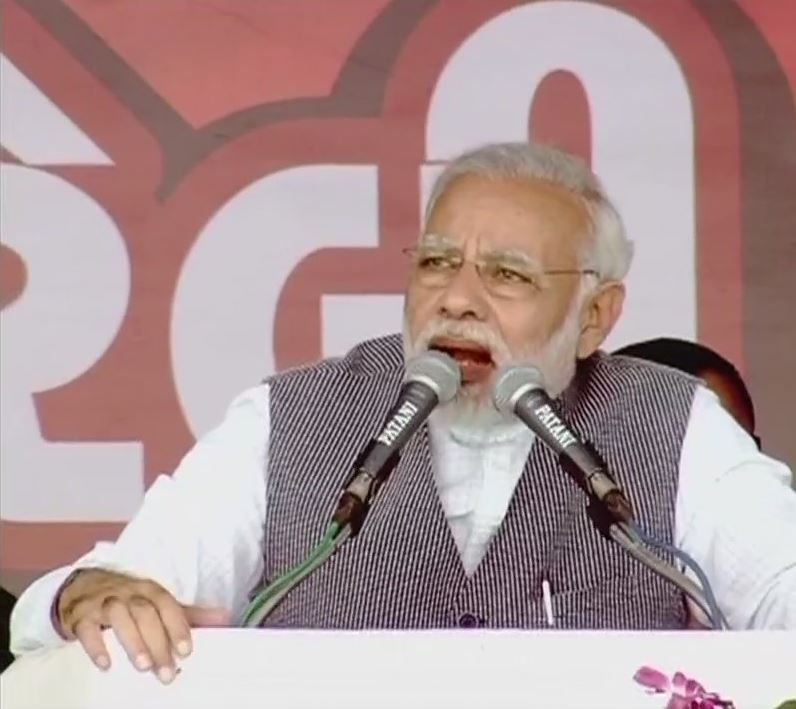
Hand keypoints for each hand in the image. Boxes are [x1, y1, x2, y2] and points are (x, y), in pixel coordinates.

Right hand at [56, 569, 228, 682]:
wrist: (82, 587)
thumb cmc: (128, 598)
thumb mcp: (158, 602)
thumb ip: (189, 613)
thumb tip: (224, 618)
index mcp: (150, 590)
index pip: (167, 604)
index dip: (178, 626)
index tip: (186, 650)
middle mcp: (128, 593)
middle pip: (145, 613)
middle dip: (157, 642)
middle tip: (166, 672)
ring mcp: (104, 602)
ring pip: (119, 617)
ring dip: (132, 641)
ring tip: (143, 666)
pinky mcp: (81, 616)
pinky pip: (87, 628)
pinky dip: (96, 645)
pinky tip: (105, 664)